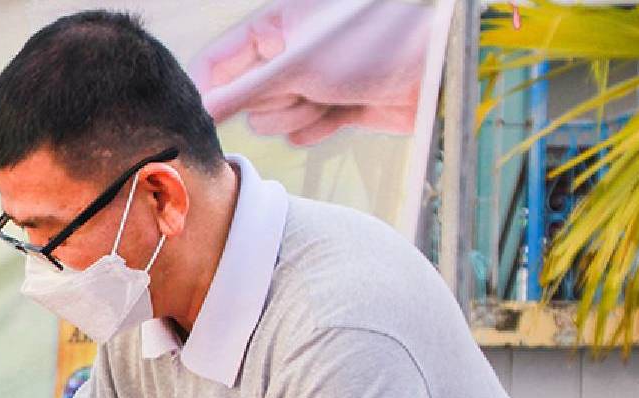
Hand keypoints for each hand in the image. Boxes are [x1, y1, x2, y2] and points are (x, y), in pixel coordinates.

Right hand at [189, 0, 431, 145]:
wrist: (438, 71)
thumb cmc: (374, 46)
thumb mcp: (298, 66)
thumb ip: (243, 90)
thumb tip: (201, 107)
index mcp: (277, 24)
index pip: (220, 58)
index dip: (207, 87)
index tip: (200, 115)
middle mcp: (290, 51)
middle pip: (247, 95)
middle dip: (271, 101)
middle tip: (302, 88)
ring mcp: (311, 81)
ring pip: (274, 119)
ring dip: (297, 116)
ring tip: (330, 97)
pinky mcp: (333, 108)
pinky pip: (302, 133)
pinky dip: (318, 128)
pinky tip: (343, 111)